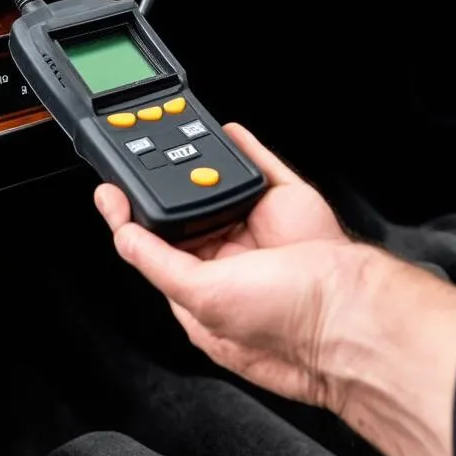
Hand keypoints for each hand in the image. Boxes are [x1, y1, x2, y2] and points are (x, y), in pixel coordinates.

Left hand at [93, 122, 371, 410]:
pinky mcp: (285, 200)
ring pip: (217, 186)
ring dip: (197, 165)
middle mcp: (229, 259)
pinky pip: (259, 164)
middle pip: (184, 213)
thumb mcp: (200, 298)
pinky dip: (240, 146)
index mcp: (203, 291)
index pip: (155, 250)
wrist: (344, 302)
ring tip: (170, 143)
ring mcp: (257, 227)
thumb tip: (121, 232)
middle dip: (164, 189)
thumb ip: (155, 261)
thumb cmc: (284, 320)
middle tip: (136, 161)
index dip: (130, 221)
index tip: (110, 194)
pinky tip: (224, 135)